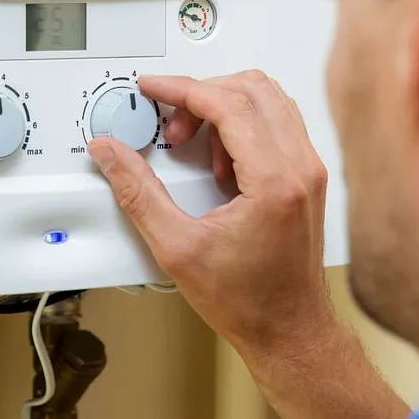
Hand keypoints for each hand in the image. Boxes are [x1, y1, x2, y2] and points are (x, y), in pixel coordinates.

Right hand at [88, 71, 333, 357]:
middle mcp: (300, 168)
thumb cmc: (247, 301)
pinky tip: (215, 159)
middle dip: (201, 94)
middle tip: (171, 124)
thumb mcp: (176, 247)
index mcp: (275, 181)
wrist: (288, 331)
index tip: (153, 87)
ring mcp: (307, 170)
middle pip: (252, 89)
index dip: (182, 88)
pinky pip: (274, 122)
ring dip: (222, 106)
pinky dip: (239, 124)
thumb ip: (137, 193)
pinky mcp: (305, 176)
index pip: (229, 104)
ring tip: (192, 141)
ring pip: (267, 99)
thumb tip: (111, 154)